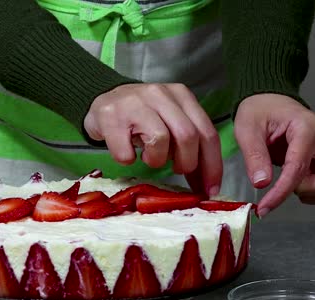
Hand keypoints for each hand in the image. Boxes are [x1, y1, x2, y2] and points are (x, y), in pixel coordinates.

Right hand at [83, 83, 222, 195]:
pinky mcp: (111, 117)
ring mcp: (134, 103)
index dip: (212, 165)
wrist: (103, 101)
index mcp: (181, 95)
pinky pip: (126, 151)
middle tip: (176, 170)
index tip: (210, 190)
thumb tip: (206, 184)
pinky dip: (128, 160)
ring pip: (160, 139)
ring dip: (156, 160)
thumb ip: (188, 144)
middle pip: (187, 136)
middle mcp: (160, 94)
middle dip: (186, 163)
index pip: (207, 133)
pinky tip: (126, 152)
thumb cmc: (140, 118)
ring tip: (148, 157)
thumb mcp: (169, 122)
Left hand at [235, 93, 314, 217]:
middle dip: (308, 191)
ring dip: (313, 193)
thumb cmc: (260, 110)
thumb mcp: (247, 129)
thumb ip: (255, 156)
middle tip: (284, 186)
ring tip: (289, 182)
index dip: (282, 192)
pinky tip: (297, 182)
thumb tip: (262, 183)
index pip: (300, 168)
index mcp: (306, 128)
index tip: (266, 206)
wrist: (269, 101)